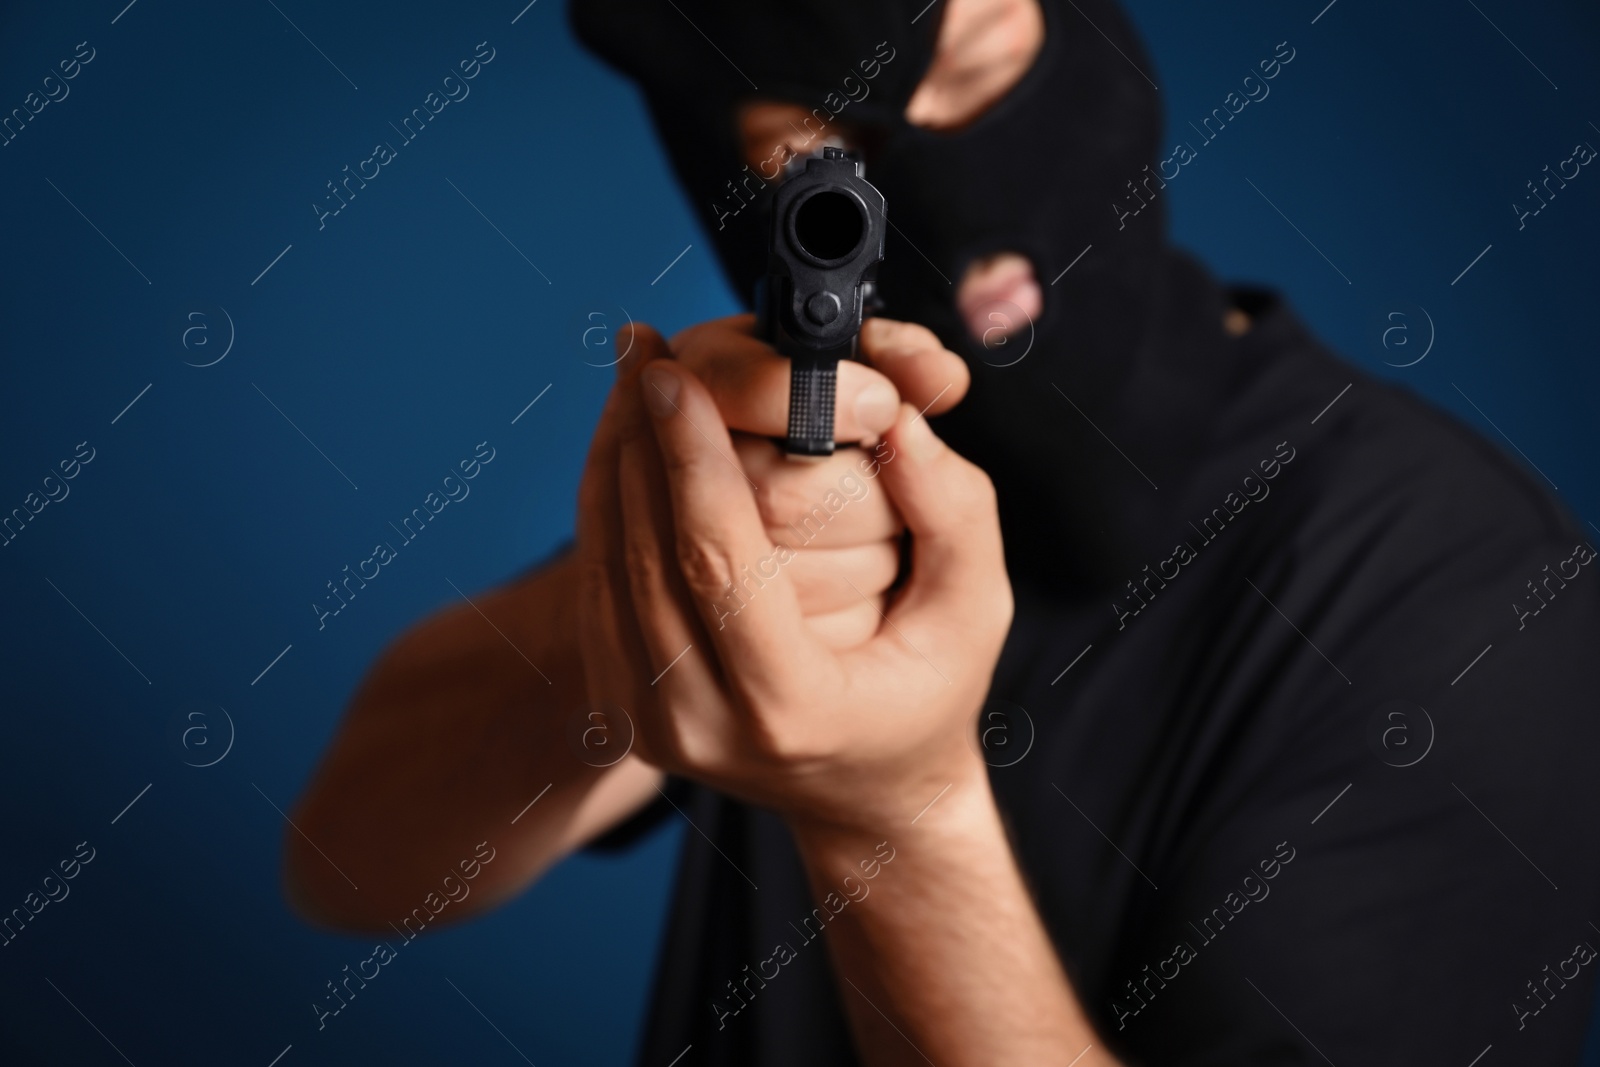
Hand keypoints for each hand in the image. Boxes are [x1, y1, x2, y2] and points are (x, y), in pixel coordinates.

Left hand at [576, 326, 1011, 834]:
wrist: (867, 794)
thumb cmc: (928, 692)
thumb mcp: (976, 608)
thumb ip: (952, 509)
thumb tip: (895, 416)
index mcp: (792, 707)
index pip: (719, 562)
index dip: (692, 458)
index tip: (675, 373)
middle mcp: (703, 726)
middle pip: (642, 555)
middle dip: (641, 438)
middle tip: (646, 351)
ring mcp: (649, 726)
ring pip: (602, 565)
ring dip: (613, 461)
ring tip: (632, 377)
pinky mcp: (620, 710)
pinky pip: (594, 587)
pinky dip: (605, 504)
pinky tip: (626, 441)